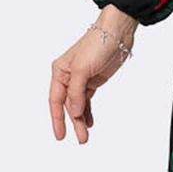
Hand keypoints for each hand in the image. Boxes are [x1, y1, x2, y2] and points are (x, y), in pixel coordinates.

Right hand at [49, 5, 137, 143]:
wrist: (117, 32)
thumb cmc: (96, 43)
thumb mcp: (82, 68)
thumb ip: (76, 92)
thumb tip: (75, 112)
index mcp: (60, 71)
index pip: (55, 100)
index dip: (57, 119)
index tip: (60, 135)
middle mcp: (68, 77)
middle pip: (68, 105)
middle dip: (73, 122)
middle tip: (81, 139)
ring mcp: (82, 79)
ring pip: (78, 104)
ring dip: (81, 119)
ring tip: (84, 136)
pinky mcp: (94, 80)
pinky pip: (87, 100)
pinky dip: (88, 111)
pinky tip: (89, 121)